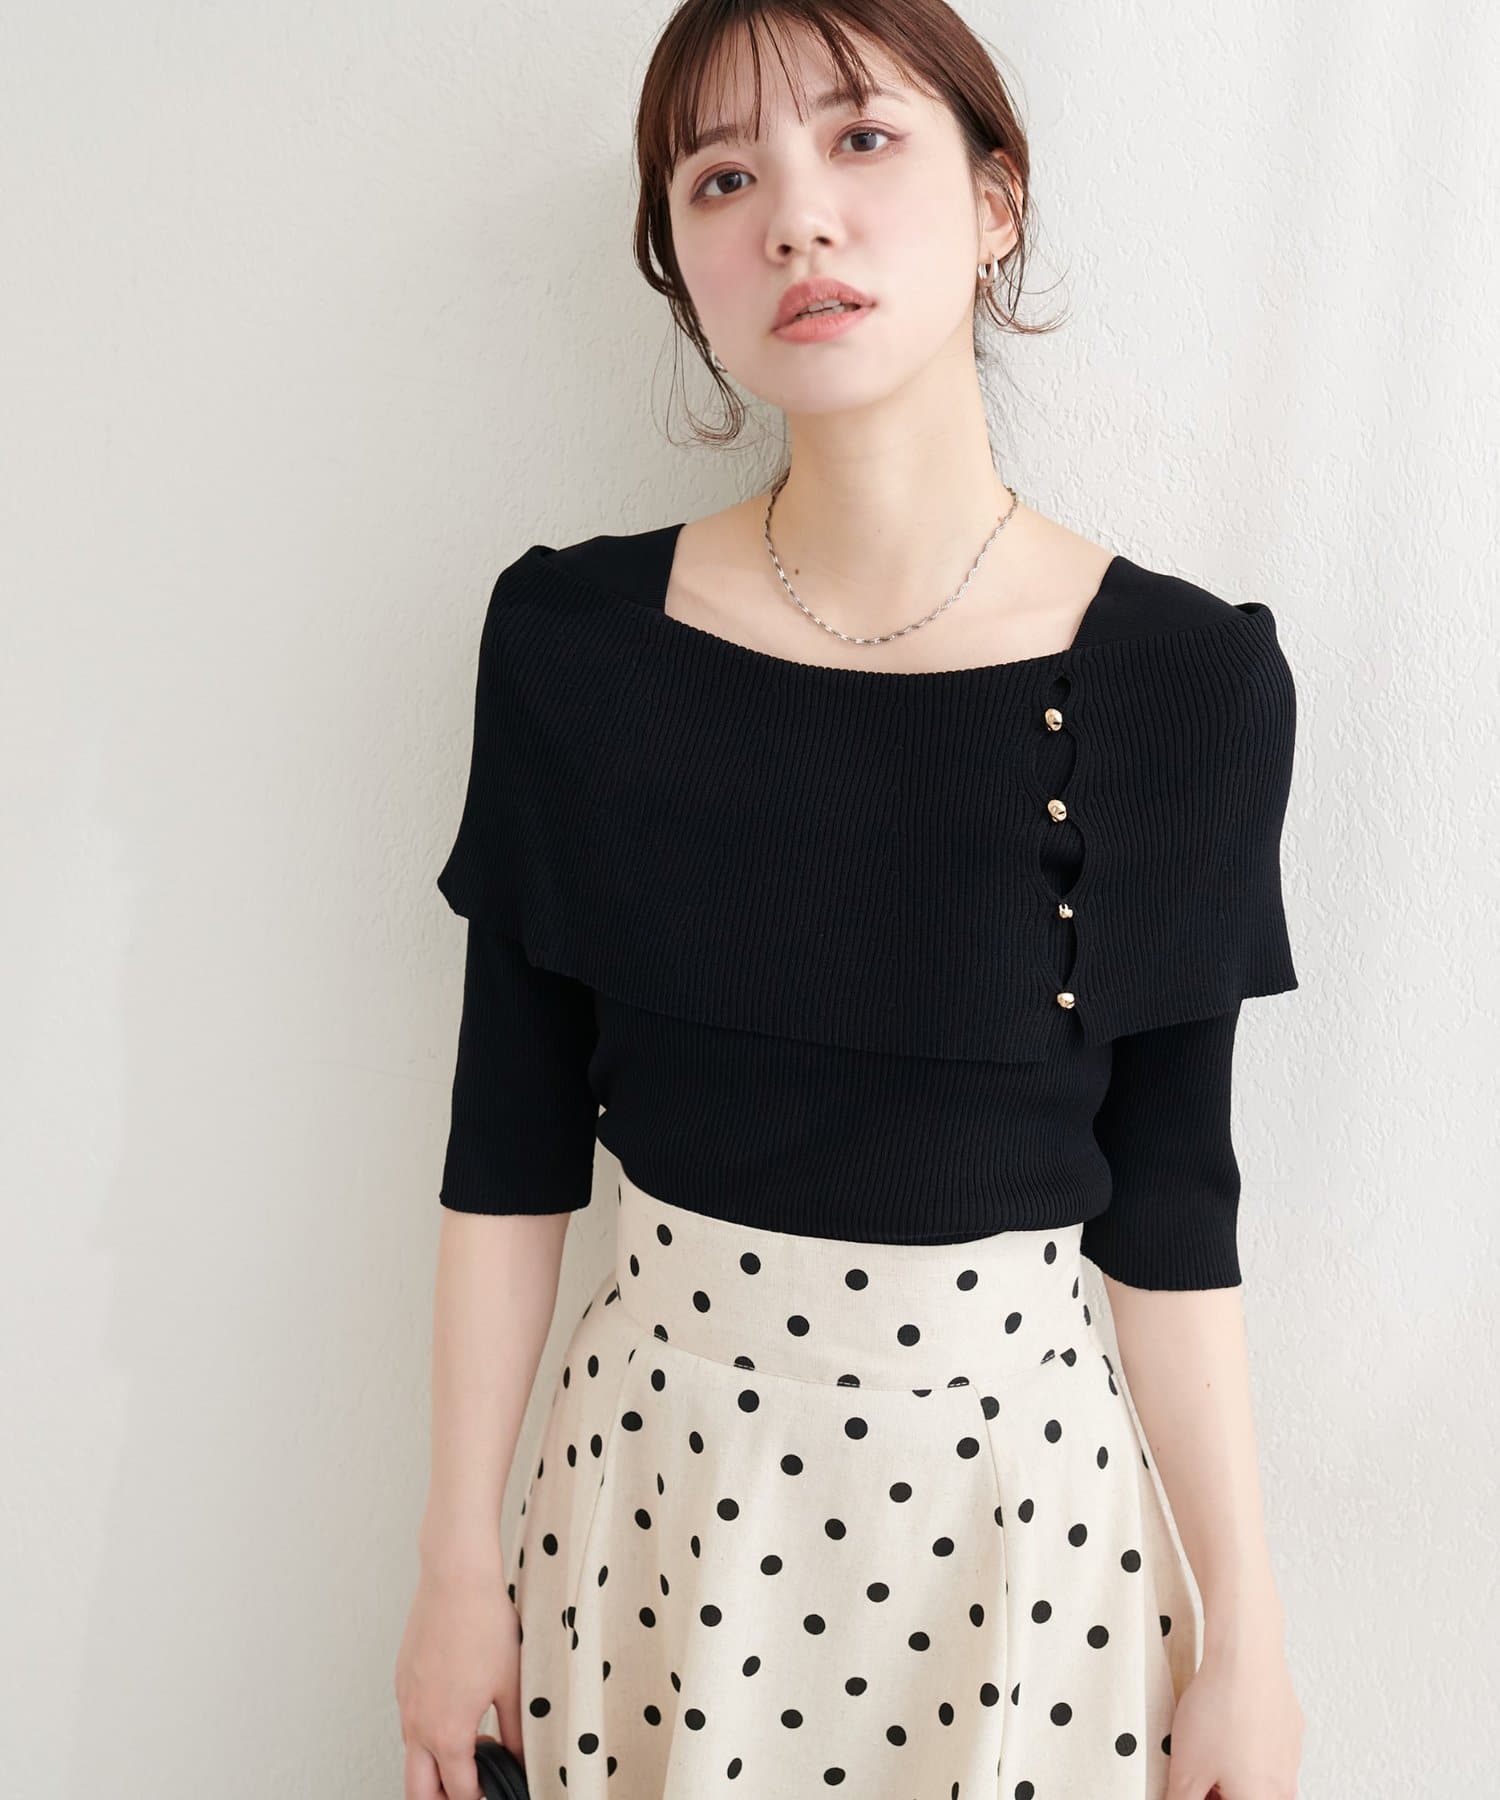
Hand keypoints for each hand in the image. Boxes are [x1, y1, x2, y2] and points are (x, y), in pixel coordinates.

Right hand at [395, 1557, 524, 1798]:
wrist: (455, 1578)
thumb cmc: (484, 1625)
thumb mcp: (512, 1684)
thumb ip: (515, 1731)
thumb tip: (521, 1758)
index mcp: (447, 1733)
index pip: (458, 1792)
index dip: (480, 1796)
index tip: (497, 1786)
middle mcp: (418, 1724)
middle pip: (418, 1791)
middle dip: (443, 1798)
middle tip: (472, 1787)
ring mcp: (405, 1701)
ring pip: (412, 1756)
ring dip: (435, 1765)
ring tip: (472, 1743)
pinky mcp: (402, 1680)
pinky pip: (409, 1722)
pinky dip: (427, 1732)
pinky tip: (457, 1709)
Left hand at [1164, 1630, 1304, 1798]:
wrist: (1246, 1657)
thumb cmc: (1220, 1710)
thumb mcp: (1185, 1768)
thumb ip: (1181, 1799)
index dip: (1206, 1795)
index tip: (1193, 1786)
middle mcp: (1285, 1788)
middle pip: (1248, 1795)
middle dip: (1221, 1789)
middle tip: (1196, 1773)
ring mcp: (1292, 1757)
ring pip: (1261, 1779)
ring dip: (1235, 1772)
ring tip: (1207, 1745)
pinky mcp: (1292, 1729)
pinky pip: (1270, 1750)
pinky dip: (1248, 1746)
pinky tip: (1227, 1722)